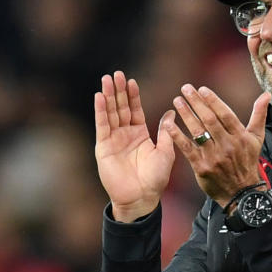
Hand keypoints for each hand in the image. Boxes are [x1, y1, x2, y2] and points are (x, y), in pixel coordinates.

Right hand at [94, 71, 174, 221]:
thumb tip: (171, 112)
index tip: (132, 81)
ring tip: (106, 79)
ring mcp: (113, 140)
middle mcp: (125, 134)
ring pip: (110, 113)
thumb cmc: (155, 179)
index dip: (133, 95)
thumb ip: (166, 132)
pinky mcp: (103, 147)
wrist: (141, 198)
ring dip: (108, 96)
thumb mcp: (166, 152)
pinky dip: (101, 111)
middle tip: (117, 74)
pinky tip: (99, 97)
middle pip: (120, 107)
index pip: (135, 109)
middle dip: (118, 91)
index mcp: (140, 134)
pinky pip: (102, 126)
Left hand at [164, 84, 269, 205]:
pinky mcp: (202, 167)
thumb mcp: (256, 139)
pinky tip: (169, 125)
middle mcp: (227, 145)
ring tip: (177, 101)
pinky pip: (187, 148)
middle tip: (186, 88)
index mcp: (240, 137)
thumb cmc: (248, 162)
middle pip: (210, 120)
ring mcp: (214, 156)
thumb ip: (259, 115)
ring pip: (198, 131)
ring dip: (186, 114)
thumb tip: (267, 95)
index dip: (213, 100)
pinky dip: (178, 136)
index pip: (225, 114)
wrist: (242, 193)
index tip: (202, 89)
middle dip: (197, 103)